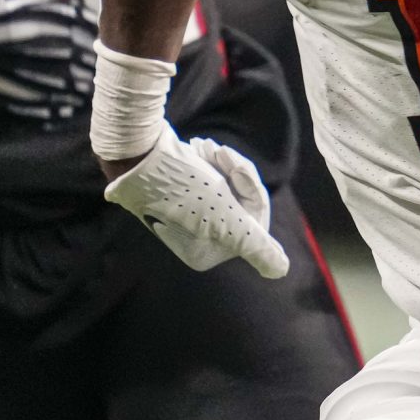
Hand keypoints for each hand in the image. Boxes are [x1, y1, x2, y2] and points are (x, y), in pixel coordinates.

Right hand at [105, 122, 289, 277]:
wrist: (138, 153)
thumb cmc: (184, 186)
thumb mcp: (228, 219)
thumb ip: (256, 247)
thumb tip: (280, 271)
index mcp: (207, 253)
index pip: (253, 222)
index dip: (251, 191)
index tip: (237, 170)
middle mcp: (198, 238)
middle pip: (242, 203)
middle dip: (235, 172)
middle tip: (219, 151)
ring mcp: (188, 214)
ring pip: (228, 185)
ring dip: (220, 162)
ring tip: (202, 148)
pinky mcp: (181, 193)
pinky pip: (211, 176)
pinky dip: (208, 160)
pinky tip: (196, 149)